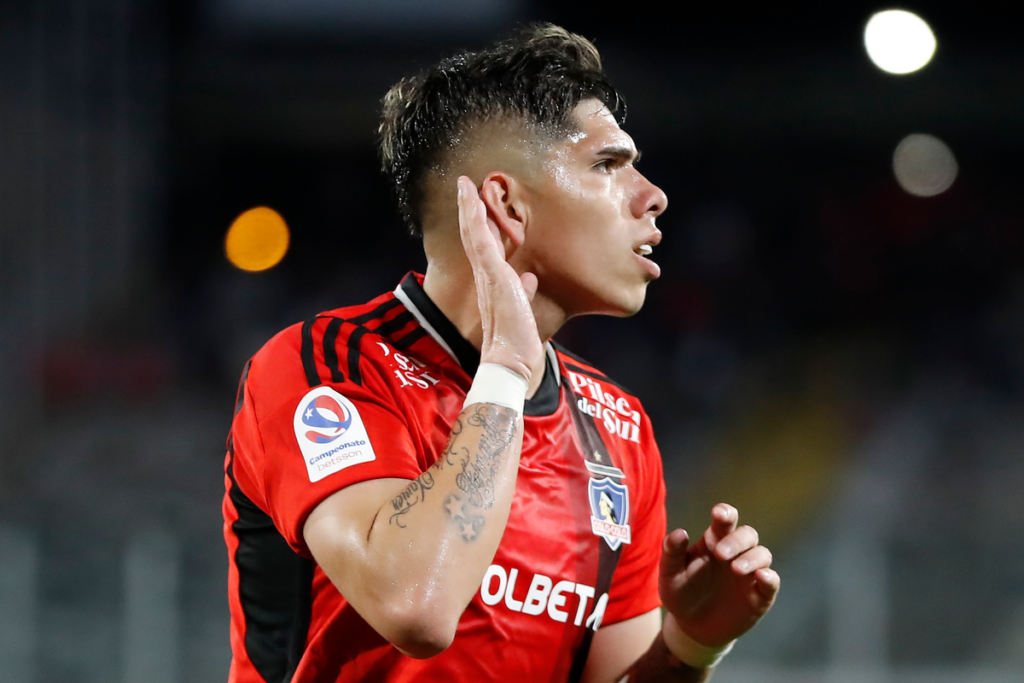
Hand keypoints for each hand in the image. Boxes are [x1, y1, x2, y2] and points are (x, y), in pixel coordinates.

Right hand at [457, 175, 543, 381]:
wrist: (510, 359)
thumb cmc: (517, 340)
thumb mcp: (524, 309)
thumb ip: (524, 292)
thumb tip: (529, 279)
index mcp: (493, 283)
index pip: (483, 248)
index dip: (479, 226)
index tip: (477, 207)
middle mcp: (486, 276)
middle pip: (473, 237)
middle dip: (469, 211)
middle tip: (465, 188)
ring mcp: (487, 275)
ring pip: (474, 234)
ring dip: (469, 208)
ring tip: (465, 186)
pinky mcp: (493, 275)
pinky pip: (481, 242)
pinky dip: (475, 220)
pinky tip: (472, 201)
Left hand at [660, 503, 779, 646]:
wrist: (692, 628)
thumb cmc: (681, 594)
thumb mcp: (670, 574)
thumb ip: (671, 553)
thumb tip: (679, 532)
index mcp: (713, 542)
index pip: (725, 520)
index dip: (725, 513)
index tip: (718, 513)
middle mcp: (735, 553)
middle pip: (747, 534)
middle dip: (736, 540)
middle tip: (719, 553)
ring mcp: (749, 574)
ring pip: (762, 554)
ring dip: (752, 558)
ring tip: (735, 568)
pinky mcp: (759, 596)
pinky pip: (772, 582)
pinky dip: (770, 578)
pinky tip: (760, 577)